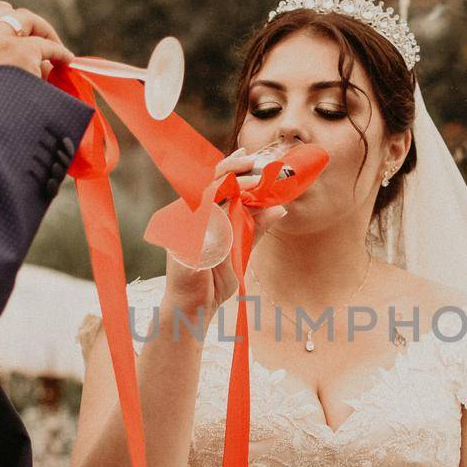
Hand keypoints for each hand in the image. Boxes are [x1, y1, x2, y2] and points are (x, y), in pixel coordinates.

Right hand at [0, 0, 74, 84]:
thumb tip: (36, 60)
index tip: (5, 8)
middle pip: (1, 12)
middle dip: (23, 20)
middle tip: (39, 32)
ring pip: (25, 18)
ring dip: (43, 29)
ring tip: (55, 46)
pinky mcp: (21, 51)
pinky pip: (47, 46)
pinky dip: (59, 52)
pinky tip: (66, 60)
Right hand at [162, 150, 287, 322]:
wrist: (195, 308)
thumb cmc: (213, 281)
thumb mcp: (242, 250)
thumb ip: (257, 228)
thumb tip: (280, 207)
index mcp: (209, 216)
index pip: (220, 184)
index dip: (234, 169)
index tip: (251, 158)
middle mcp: (197, 215)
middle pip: (213, 181)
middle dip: (234, 168)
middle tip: (255, 161)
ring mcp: (189, 224)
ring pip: (211, 192)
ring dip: (235, 183)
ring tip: (256, 180)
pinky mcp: (185, 236)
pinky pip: (205, 214)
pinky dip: (225, 204)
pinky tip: (241, 201)